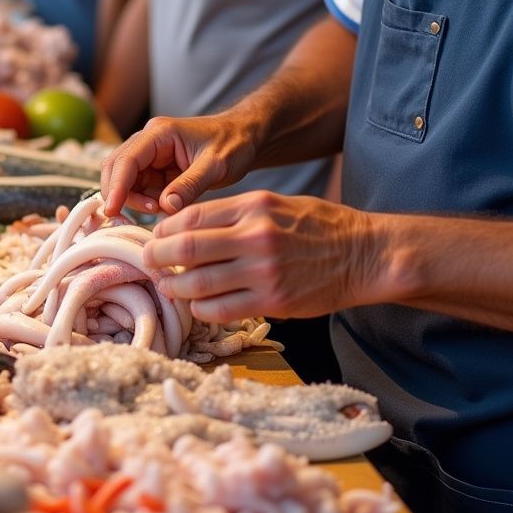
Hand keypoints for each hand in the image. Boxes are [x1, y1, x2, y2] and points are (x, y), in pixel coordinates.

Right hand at [100, 112, 257, 217]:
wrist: (246, 138)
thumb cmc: (234, 143)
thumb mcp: (216, 165)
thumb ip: (190, 185)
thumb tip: (164, 206)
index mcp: (159, 134)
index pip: (127, 159)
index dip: (116, 186)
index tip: (112, 210)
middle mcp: (149, 142)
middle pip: (117, 168)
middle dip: (120, 194)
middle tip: (134, 217)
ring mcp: (151, 156)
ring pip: (125, 181)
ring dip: (134, 200)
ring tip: (159, 210)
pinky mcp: (157, 170)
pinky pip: (140, 189)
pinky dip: (144, 202)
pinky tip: (163, 208)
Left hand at [144, 189, 376, 322]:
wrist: (365, 254)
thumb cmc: (320, 226)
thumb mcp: (277, 203)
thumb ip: (236, 214)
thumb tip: (189, 225)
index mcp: (254, 207)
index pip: (191, 215)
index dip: (164, 228)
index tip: (156, 235)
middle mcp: (256, 237)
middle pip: (185, 248)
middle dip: (157, 256)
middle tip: (148, 262)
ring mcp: (264, 272)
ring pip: (198, 284)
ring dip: (175, 287)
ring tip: (168, 286)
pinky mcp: (273, 301)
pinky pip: (221, 309)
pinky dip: (201, 309)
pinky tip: (198, 304)